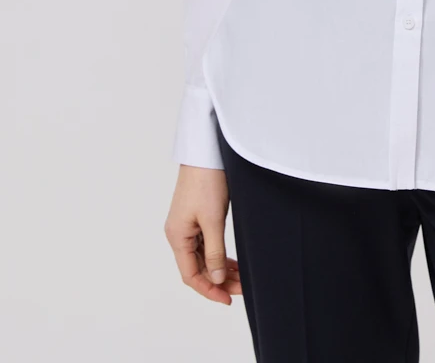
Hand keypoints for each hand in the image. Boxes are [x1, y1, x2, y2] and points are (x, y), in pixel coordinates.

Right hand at [164, 164, 242, 304]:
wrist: (206, 151)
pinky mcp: (196, 217)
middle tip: (242, 288)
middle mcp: (179, 234)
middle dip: (218, 280)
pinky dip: (219, 255)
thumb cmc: (206, 182)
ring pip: (203, 257)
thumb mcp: (213, 220)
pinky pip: (206, 245)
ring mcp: (187, 225)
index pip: (191, 275)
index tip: (228, 299)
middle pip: (198, 267)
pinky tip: (232, 262)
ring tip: (241, 277)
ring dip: (220, 269)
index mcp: (177, 237)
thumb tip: (216, 279)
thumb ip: (215, 252)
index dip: (209, 290)